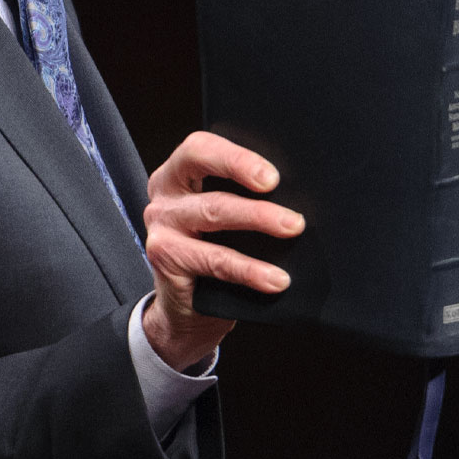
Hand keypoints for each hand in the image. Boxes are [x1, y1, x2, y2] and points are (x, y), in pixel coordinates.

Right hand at [140, 131, 302, 370]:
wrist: (186, 310)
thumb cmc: (213, 253)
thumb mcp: (224, 218)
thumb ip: (243, 196)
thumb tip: (296, 190)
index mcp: (177, 175)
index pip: (200, 148)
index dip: (236, 157)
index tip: (272, 176)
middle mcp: (164, 197)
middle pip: (202, 170)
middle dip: (245, 172)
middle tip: (287, 197)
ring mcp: (162, 229)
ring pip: (214, 211)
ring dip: (259, 217)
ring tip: (293, 227)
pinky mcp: (166, 261)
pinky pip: (216, 261)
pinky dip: (250, 270)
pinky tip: (276, 279)